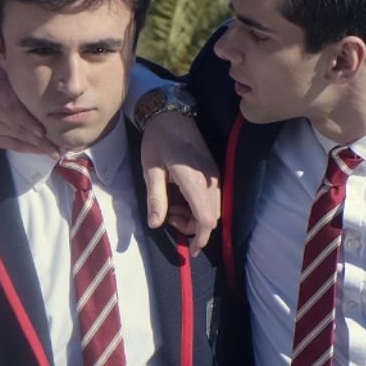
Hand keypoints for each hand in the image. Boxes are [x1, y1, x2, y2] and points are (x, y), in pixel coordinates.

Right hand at [0, 62, 55, 156]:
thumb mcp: (3, 69)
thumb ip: (12, 61)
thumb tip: (22, 45)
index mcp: (0, 92)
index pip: (17, 111)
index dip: (31, 123)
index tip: (45, 132)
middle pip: (21, 128)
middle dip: (41, 139)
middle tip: (59, 148)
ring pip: (18, 138)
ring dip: (37, 146)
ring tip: (55, 152)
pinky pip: (12, 145)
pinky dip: (27, 149)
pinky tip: (41, 151)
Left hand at [138, 111, 220, 254]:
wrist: (170, 114)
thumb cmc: (158, 141)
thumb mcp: (150, 171)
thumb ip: (156, 199)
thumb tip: (156, 225)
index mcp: (194, 181)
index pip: (206, 218)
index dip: (201, 238)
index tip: (192, 250)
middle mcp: (210, 180)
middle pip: (212, 217)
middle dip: (193, 227)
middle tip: (168, 219)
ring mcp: (214, 175)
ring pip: (213, 209)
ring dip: (195, 217)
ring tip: (171, 210)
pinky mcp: (213, 172)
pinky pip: (212, 198)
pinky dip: (198, 206)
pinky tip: (180, 200)